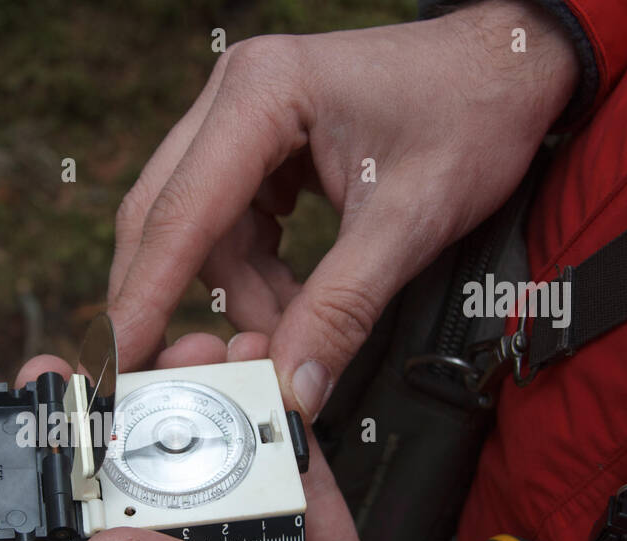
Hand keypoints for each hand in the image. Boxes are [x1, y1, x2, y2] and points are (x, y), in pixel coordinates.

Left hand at [18, 335, 497, 540]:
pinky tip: (286, 395)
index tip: (65, 397)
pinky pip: (308, 495)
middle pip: (174, 498)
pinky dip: (300, 447)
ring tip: (230, 357)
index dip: (85, 471)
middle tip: (173, 355)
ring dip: (233, 423)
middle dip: (165, 423)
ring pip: (240, 484)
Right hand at [108, 0, 577, 418]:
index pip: (180, 213)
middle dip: (171, 300)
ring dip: (236, 294)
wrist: (508, 65)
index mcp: (261, 95)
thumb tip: (290, 390)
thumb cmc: (471, 116)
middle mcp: (231, 97)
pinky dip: (252, 275)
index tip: (118, 361)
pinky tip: (296, 296)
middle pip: (163, 219)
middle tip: (182, 370)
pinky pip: (224, 226)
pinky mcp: (252, 144)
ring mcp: (236, 118)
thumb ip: (343, 309)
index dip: (143, 296)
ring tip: (295, 325)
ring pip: (196, 233)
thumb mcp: (411, 221)